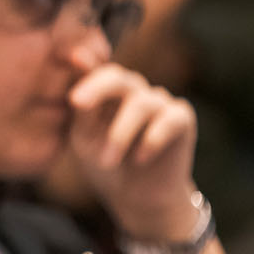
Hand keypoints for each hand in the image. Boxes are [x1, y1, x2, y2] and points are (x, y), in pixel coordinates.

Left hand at [66, 61, 199, 240]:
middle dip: (97, 88)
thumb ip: (82, 110)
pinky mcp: (182, 118)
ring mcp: (159, 102)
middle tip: (77, 103)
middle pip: (119, 77)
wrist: (137, 196)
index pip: (96, 70)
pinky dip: (153, 138)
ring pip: (142, 102)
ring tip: (108, 160)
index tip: (72, 57)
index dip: (86, 62)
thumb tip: (77, 85)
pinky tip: (140, 159)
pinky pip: (170, 118)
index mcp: (106, 91)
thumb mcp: (84, 138)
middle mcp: (133, 90)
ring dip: (120, 134)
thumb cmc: (105, 162)